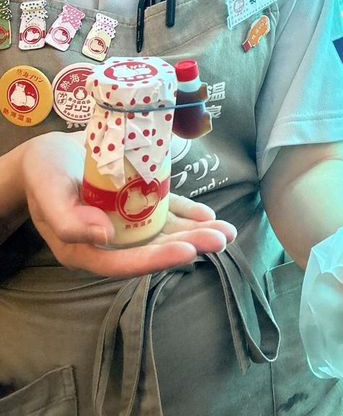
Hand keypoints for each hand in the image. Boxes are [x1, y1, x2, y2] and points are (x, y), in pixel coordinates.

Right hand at [21, 131, 235, 276]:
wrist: (46, 154)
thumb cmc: (44, 174)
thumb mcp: (49, 194)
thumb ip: (69, 221)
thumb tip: (105, 237)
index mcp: (85, 248)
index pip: (126, 261)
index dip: (158, 258)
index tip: (189, 252)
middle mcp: (110, 240)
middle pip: (153, 247)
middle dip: (189, 244)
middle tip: (222, 239)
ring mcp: (124, 220)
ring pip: (163, 230)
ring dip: (194, 231)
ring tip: (226, 231)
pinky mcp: (133, 200)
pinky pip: (163, 210)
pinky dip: (185, 212)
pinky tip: (207, 214)